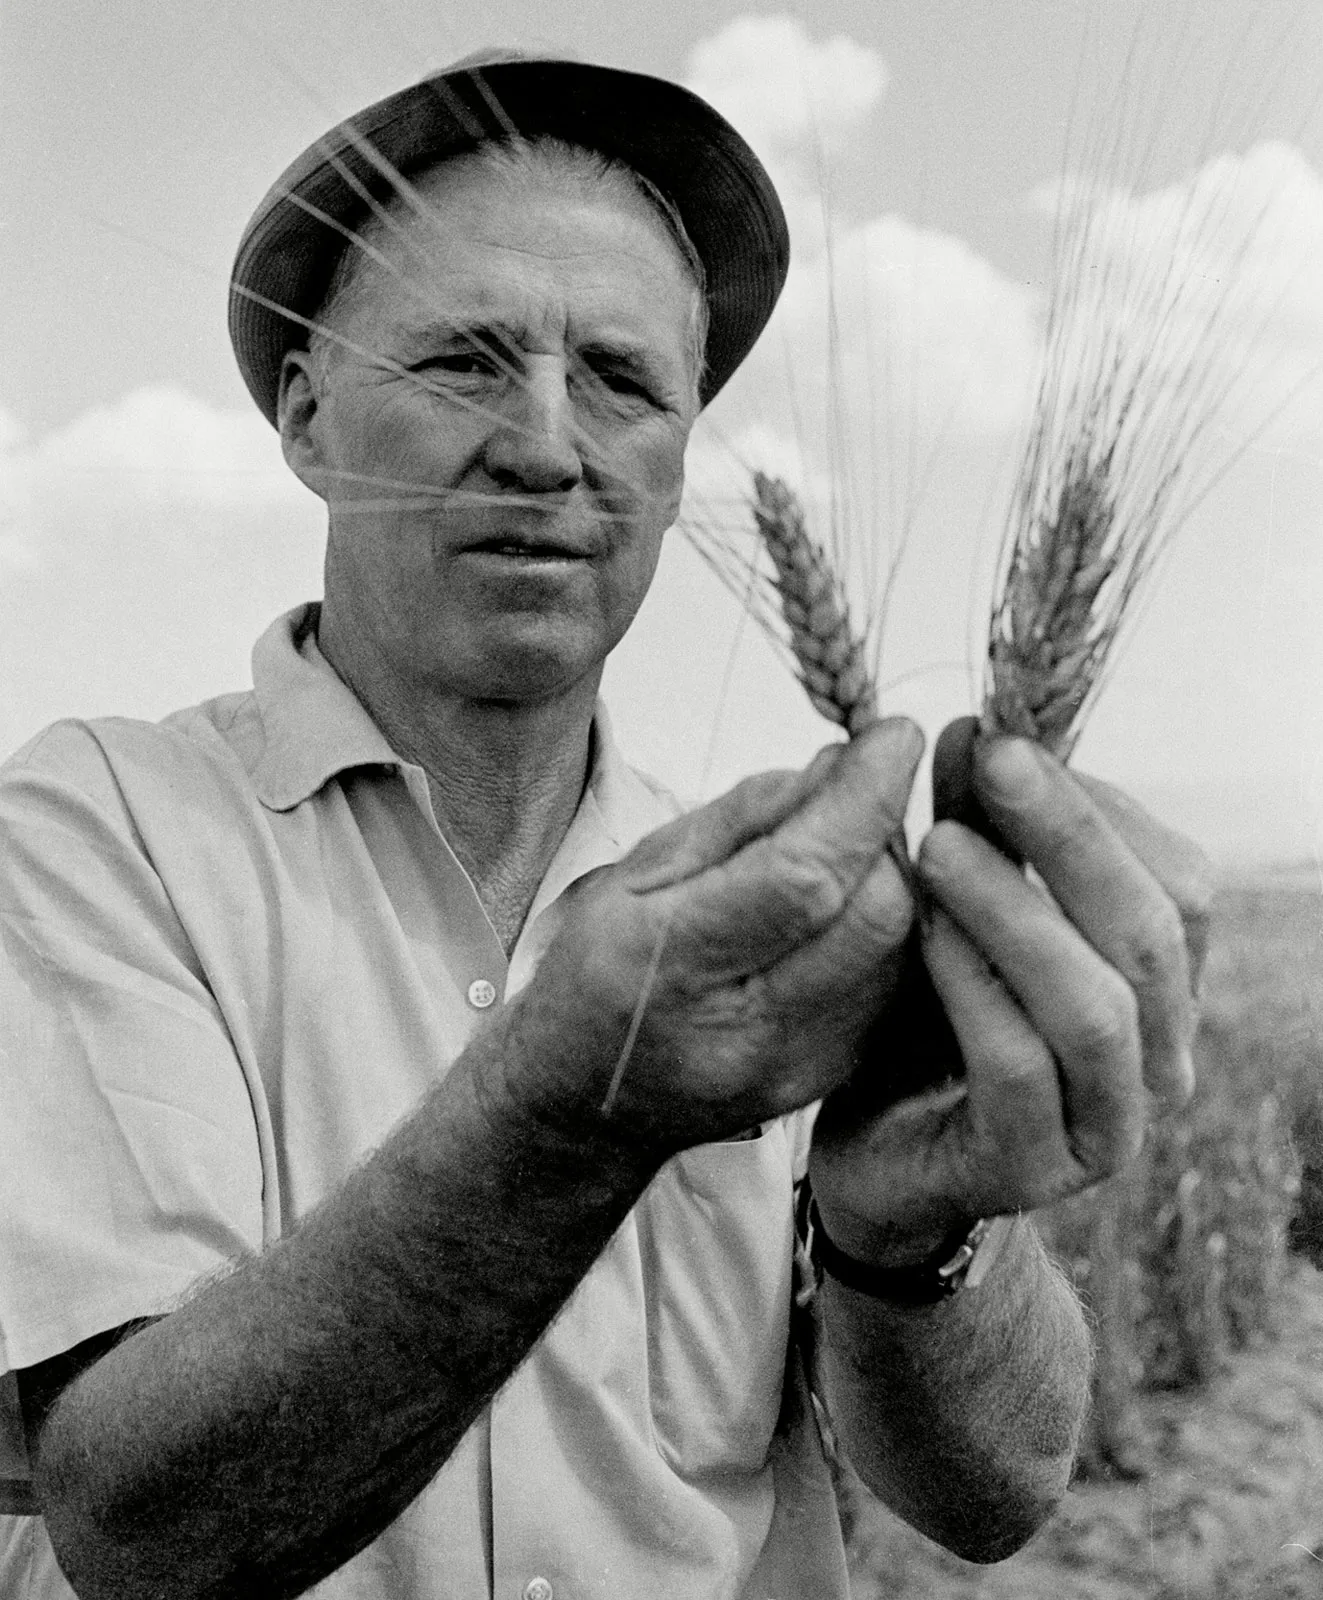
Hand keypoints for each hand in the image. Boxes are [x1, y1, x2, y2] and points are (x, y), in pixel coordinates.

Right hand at [503, 719, 924, 1154]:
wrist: (585, 1103)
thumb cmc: (601, 969)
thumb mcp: (637, 872)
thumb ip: (744, 816)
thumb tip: (843, 765)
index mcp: (669, 965)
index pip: (802, 878)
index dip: (863, 800)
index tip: (894, 737)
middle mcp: (744, 1031)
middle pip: (873, 914)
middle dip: (882, 833)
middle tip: (855, 795)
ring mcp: (799, 1065)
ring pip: (899, 946)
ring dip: (889, 877)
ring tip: (838, 852)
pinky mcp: (836, 1075)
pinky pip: (895, 979)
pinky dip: (886, 924)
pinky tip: (843, 907)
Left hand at [809, 717, 1211, 1266]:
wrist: (880, 1153)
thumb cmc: (929, 1021)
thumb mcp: (956, 915)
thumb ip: (978, 833)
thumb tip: (976, 730)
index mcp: (1161, 984)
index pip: (1176, 878)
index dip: (1096, 802)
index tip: (1004, 734)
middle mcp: (1159, 1056)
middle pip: (1152, 933)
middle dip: (1069, 834)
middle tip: (990, 759)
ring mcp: (1108, 1123)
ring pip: (1098, 1006)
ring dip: (1018, 911)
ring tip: (940, 843)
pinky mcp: (1035, 1170)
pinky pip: (1019, 1070)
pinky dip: (974, 990)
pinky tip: (923, 932)